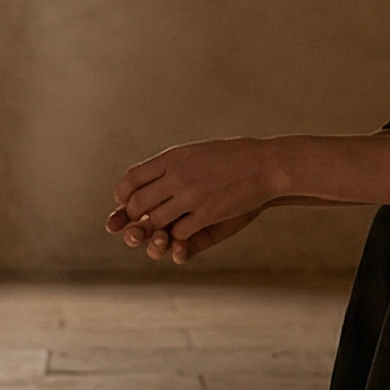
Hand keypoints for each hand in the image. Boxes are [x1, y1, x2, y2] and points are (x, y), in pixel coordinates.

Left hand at [107, 139, 284, 261]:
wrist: (266, 165)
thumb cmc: (231, 158)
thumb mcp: (195, 153)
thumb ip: (170, 166)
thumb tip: (144, 180)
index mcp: (172, 158)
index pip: (131, 179)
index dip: (123, 195)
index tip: (126, 202)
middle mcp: (177, 176)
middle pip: (137, 204)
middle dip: (136, 218)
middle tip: (142, 222)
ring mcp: (191, 196)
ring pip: (155, 222)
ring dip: (156, 229)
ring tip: (162, 229)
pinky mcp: (207, 214)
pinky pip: (179, 233)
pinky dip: (179, 236)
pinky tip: (187, 230)